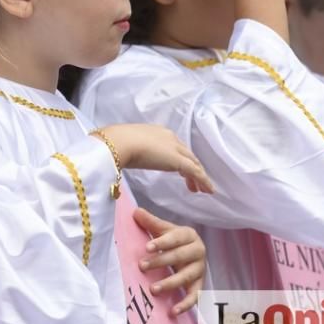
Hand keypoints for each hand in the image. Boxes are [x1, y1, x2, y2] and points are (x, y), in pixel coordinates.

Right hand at [99, 124, 213, 193]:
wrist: (119, 143)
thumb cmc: (115, 145)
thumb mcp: (125, 146)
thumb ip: (131, 152)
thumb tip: (124, 158)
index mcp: (157, 133)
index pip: (174, 147)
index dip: (179, 159)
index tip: (180, 171)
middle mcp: (170, 137)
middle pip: (186, 155)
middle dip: (192, 168)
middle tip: (193, 183)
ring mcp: (175, 148)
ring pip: (193, 163)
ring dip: (199, 176)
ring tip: (202, 190)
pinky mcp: (178, 160)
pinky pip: (196, 172)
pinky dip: (204, 181)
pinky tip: (207, 191)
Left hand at [133, 207, 205, 315]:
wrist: (192, 252)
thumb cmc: (174, 240)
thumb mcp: (164, 230)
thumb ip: (151, 222)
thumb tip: (135, 212)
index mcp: (189, 235)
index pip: (175, 238)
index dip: (161, 242)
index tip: (146, 248)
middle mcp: (198, 251)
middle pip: (179, 257)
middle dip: (160, 262)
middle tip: (142, 266)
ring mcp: (200, 269)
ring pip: (186, 277)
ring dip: (170, 284)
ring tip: (153, 289)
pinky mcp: (200, 285)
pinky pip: (195, 296)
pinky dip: (185, 305)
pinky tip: (173, 311)